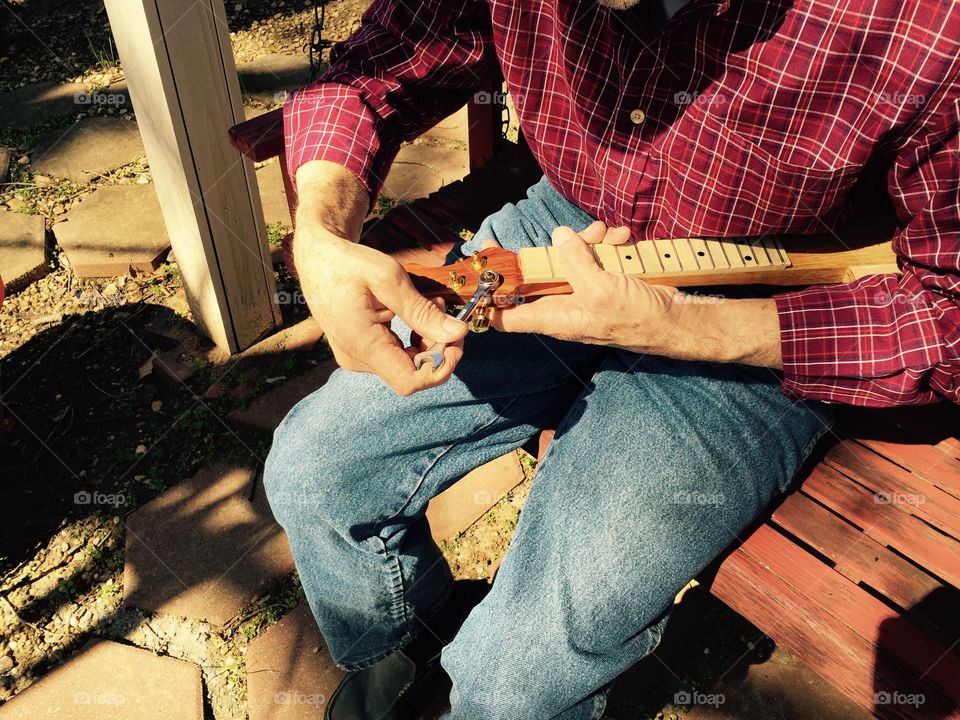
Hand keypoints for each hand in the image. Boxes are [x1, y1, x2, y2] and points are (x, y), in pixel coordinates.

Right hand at [294, 226, 467, 394]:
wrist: (317, 261)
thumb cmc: (349, 265)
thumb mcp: (389, 280)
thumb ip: (423, 312)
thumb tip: (458, 332)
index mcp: (362, 343)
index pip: (410, 381)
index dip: (441, 367)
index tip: (457, 340)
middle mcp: (357, 359)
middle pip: (411, 373)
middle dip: (438, 348)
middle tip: (450, 315)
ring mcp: (357, 358)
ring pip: (406, 365)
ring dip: (427, 341)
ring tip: (433, 306)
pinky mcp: (360, 352)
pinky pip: (395, 356)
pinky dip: (413, 340)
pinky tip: (417, 315)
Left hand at [489, 223, 680, 354]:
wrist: (676, 321)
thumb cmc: (636, 318)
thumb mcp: (601, 289)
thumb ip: (575, 262)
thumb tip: (559, 237)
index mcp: (553, 318)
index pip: (506, 315)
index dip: (488, 296)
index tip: (479, 268)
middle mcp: (563, 306)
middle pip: (538, 274)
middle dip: (552, 249)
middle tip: (570, 234)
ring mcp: (583, 292)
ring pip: (569, 259)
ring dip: (587, 241)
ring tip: (606, 235)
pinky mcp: (603, 280)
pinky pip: (595, 256)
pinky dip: (606, 244)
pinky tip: (621, 239)